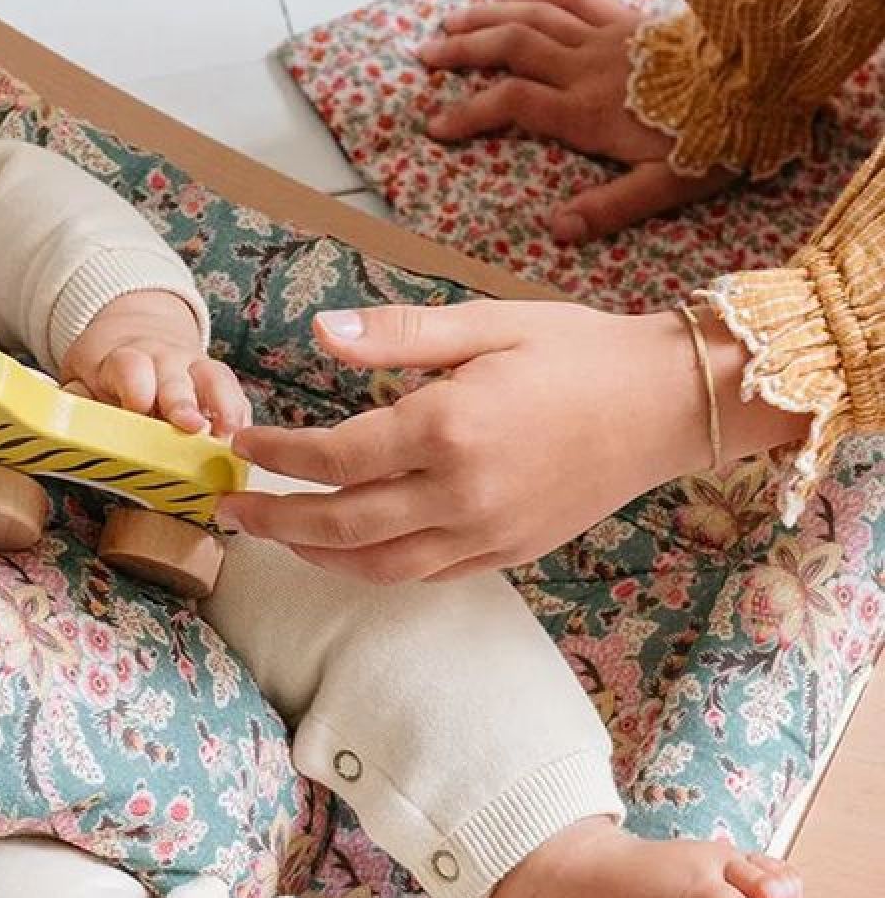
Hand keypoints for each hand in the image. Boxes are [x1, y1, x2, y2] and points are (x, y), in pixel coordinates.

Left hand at [61, 290, 248, 432]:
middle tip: (191, 427)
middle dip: (183, 401)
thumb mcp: (79, 376)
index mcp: (124, 359)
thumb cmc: (104, 368)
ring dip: (223, 407)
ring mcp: (193, 367)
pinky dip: (239, 414)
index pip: (130, 367)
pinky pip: (233, 393)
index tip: (139, 407)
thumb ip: (75, 397)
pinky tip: (241, 436)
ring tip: (228, 436)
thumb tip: (67, 417)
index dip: (136, 386)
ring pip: (214, 380)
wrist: (135, 332)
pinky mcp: (215, 380)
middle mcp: (163, 360)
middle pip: (175, 378)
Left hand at [224, 300, 713, 580]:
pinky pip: (421, 574)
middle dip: (273, 520)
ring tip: (275, 532)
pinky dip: (370, 567)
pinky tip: (344, 548)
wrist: (669, 403)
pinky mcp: (506, 553)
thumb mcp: (485, 323)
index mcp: (448, 429)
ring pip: (374, 566)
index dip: (277, 454)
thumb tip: (317, 333)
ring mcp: (485, 532)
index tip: (242, 441)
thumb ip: (396, 334)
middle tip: (228, 509)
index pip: (333, 457)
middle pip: (339, 526)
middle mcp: (461, 493)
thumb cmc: (578, 351)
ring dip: (314, 554)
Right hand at [418, 0, 736, 241]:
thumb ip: (610, 207)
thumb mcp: (669, 185)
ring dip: (487, 14)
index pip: (511, 104)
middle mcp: (586, 67)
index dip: (467, 113)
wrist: (766, 71)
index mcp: (587, 111)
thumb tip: (557, 230)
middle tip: (423, 55)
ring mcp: (606, 36)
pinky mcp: (627, 18)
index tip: (434, 127)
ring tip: (450, 19)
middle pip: (510, 46)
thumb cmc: (721, 134)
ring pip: (534, 14)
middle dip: (462, 49)